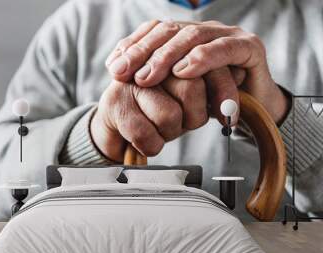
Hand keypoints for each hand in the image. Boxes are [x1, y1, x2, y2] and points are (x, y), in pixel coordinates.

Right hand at [91, 73, 243, 161]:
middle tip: (184, 122)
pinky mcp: (114, 103)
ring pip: (170, 115)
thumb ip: (210, 85)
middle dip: (194, 116)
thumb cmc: (156, 110)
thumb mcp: (188, 96)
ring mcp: (129, 81)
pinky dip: (153, 146)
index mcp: (171, 52)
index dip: (223, 90)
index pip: (207, 64)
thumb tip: (236, 86)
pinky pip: (147, 135)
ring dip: (171, 132)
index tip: (229, 117)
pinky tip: (146, 140)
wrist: (117, 126)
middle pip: (191, 89)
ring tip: (160, 128)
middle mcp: (149, 60)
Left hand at [106, 20, 288, 122]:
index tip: (114, 69)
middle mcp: (204, 31)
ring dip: (167, 56)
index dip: (132, 47)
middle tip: (126, 74)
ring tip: (148, 77)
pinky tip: (184, 71)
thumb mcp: (174, 89)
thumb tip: (116, 68)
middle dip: (144, 52)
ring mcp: (226, 36)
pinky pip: (224, 48)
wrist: (248, 111)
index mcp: (185, 36)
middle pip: (169, 30)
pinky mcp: (248, 47)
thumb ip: (152, 76)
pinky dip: (203, 58)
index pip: (154, 31)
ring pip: (192, 36)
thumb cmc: (208, 100)